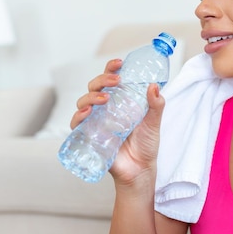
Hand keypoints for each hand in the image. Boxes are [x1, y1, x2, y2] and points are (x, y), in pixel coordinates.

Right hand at [70, 58, 165, 183]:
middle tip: (116, 82)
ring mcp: (95, 121)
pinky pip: (76, 124)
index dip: (111, 69)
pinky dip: (78, 116)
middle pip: (95, 87)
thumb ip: (156, 105)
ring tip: (104, 99)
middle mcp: (105, 108)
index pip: (111, 79)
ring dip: (91, 97)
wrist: (140, 169)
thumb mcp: (154, 122)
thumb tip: (154, 86)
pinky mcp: (88, 136)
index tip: (119, 63)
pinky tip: (87, 113)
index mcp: (120, 101)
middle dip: (102, 80)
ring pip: (84, 101)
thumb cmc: (146, 144)